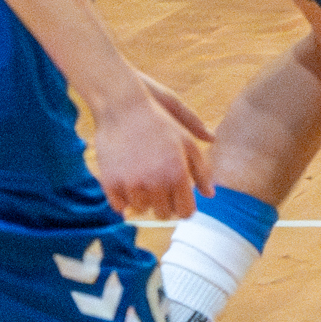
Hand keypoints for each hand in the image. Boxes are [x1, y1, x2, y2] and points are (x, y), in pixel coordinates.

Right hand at [89, 80, 213, 219]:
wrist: (122, 107)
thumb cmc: (159, 122)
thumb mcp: (186, 141)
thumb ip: (201, 169)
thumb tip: (210, 194)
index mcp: (177, 173)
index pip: (186, 212)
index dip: (184, 207)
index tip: (180, 200)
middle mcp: (155, 182)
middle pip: (164, 215)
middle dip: (165, 204)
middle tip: (161, 190)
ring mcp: (131, 184)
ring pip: (141, 211)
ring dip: (143, 200)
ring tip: (144, 182)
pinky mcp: (110, 182)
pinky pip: (119, 207)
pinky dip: (123, 199)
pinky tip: (127, 184)